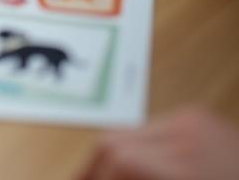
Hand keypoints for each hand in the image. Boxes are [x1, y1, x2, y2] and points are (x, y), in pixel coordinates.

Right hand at [77, 107, 238, 179]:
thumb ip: (140, 178)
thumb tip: (106, 177)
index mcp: (186, 164)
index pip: (117, 157)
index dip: (91, 175)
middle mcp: (187, 131)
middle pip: (115, 140)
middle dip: (94, 169)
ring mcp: (195, 122)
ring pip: (131, 134)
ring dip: (115, 161)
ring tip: (108, 178)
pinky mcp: (202, 119)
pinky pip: (154, 132)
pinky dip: (140, 153)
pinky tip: (140, 172)